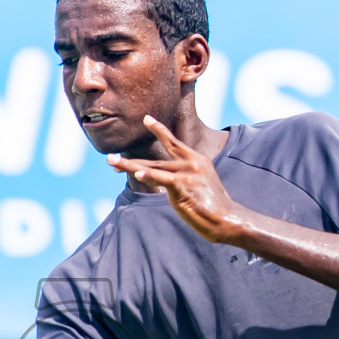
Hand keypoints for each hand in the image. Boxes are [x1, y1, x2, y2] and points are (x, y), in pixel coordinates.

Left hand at [107, 115, 245, 242]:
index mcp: (197, 160)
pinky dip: (149, 176)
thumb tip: (164, 183)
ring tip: (112, 163)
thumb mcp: (197, 188)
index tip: (146, 119)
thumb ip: (179, 181)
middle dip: (131, 161)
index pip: (174, 142)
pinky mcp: (185, 186)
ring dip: (130, 167)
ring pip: (153, 168)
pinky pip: (163, 180)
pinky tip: (137, 174)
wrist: (227, 220)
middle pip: (156, 160)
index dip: (159, 130)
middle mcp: (192, 163)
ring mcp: (188, 174)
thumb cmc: (212, 208)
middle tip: (110, 159)